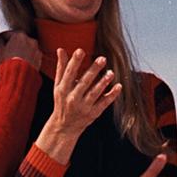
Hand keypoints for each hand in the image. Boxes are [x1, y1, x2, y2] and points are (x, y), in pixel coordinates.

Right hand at [0, 30, 41, 67]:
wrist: (20, 76)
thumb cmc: (9, 63)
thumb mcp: (0, 51)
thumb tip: (0, 41)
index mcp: (18, 35)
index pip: (8, 34)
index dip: (2, 38)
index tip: (0, 40)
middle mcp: (29, 39)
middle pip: (19, 39)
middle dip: (14, 44)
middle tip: (8, 50)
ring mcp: (36, 48)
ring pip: (27, 46)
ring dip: (22, 49)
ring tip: (16, 57)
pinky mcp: (39, 57)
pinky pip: (32, 54)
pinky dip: (28, 56)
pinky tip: (23, 62)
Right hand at [33, 48, 118, 162]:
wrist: (64, 127)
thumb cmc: (62, 101)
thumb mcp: (58, 86)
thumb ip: (61, 68)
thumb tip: (60, 49)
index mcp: (63, 90)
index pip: (69, 74)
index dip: (75, 62)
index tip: (80, 51)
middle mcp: (73, 98)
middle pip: (84, 83)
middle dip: (93, 71)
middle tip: (102, 59)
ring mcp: (84, 107)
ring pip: (95, 93)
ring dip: (103, 83)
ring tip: (111, 73)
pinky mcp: (93, 113)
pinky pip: (104, 103)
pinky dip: (111, 95)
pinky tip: (118, 86)